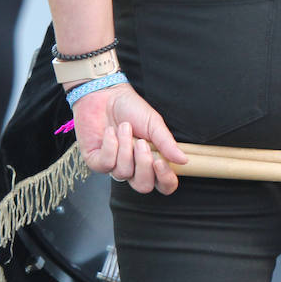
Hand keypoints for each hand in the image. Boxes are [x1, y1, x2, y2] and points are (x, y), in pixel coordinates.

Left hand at [70, 81, 186, 193]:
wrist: (106, 94)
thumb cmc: (131, 109)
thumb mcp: (154, 124)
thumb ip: (167, 143)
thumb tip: (184, 160)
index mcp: (152, 162)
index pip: (164, 185)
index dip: (165, 180)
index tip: (160, 162)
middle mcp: (133, 169)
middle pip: (143, 186)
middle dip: (143, 165)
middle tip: (141, 143)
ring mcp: (114, 167)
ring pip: (123, 173)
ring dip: (125, 148)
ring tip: (124, 127)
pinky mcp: (96, 161)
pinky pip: (106, 165)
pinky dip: (110, 146)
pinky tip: (110, 132)